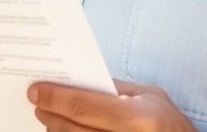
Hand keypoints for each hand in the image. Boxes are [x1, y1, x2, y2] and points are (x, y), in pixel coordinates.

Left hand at [28, 79, 196, 131]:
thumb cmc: (170, 123)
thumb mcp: (151, 97)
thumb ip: (116, 88)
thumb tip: (76, 80)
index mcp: (140, 119)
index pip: (83, 107)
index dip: (54, 98)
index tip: (35, 91)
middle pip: (71, 129)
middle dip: (50, 114)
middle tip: (37, 102)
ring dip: (55, 130)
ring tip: (49, 117)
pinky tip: (65, 131)